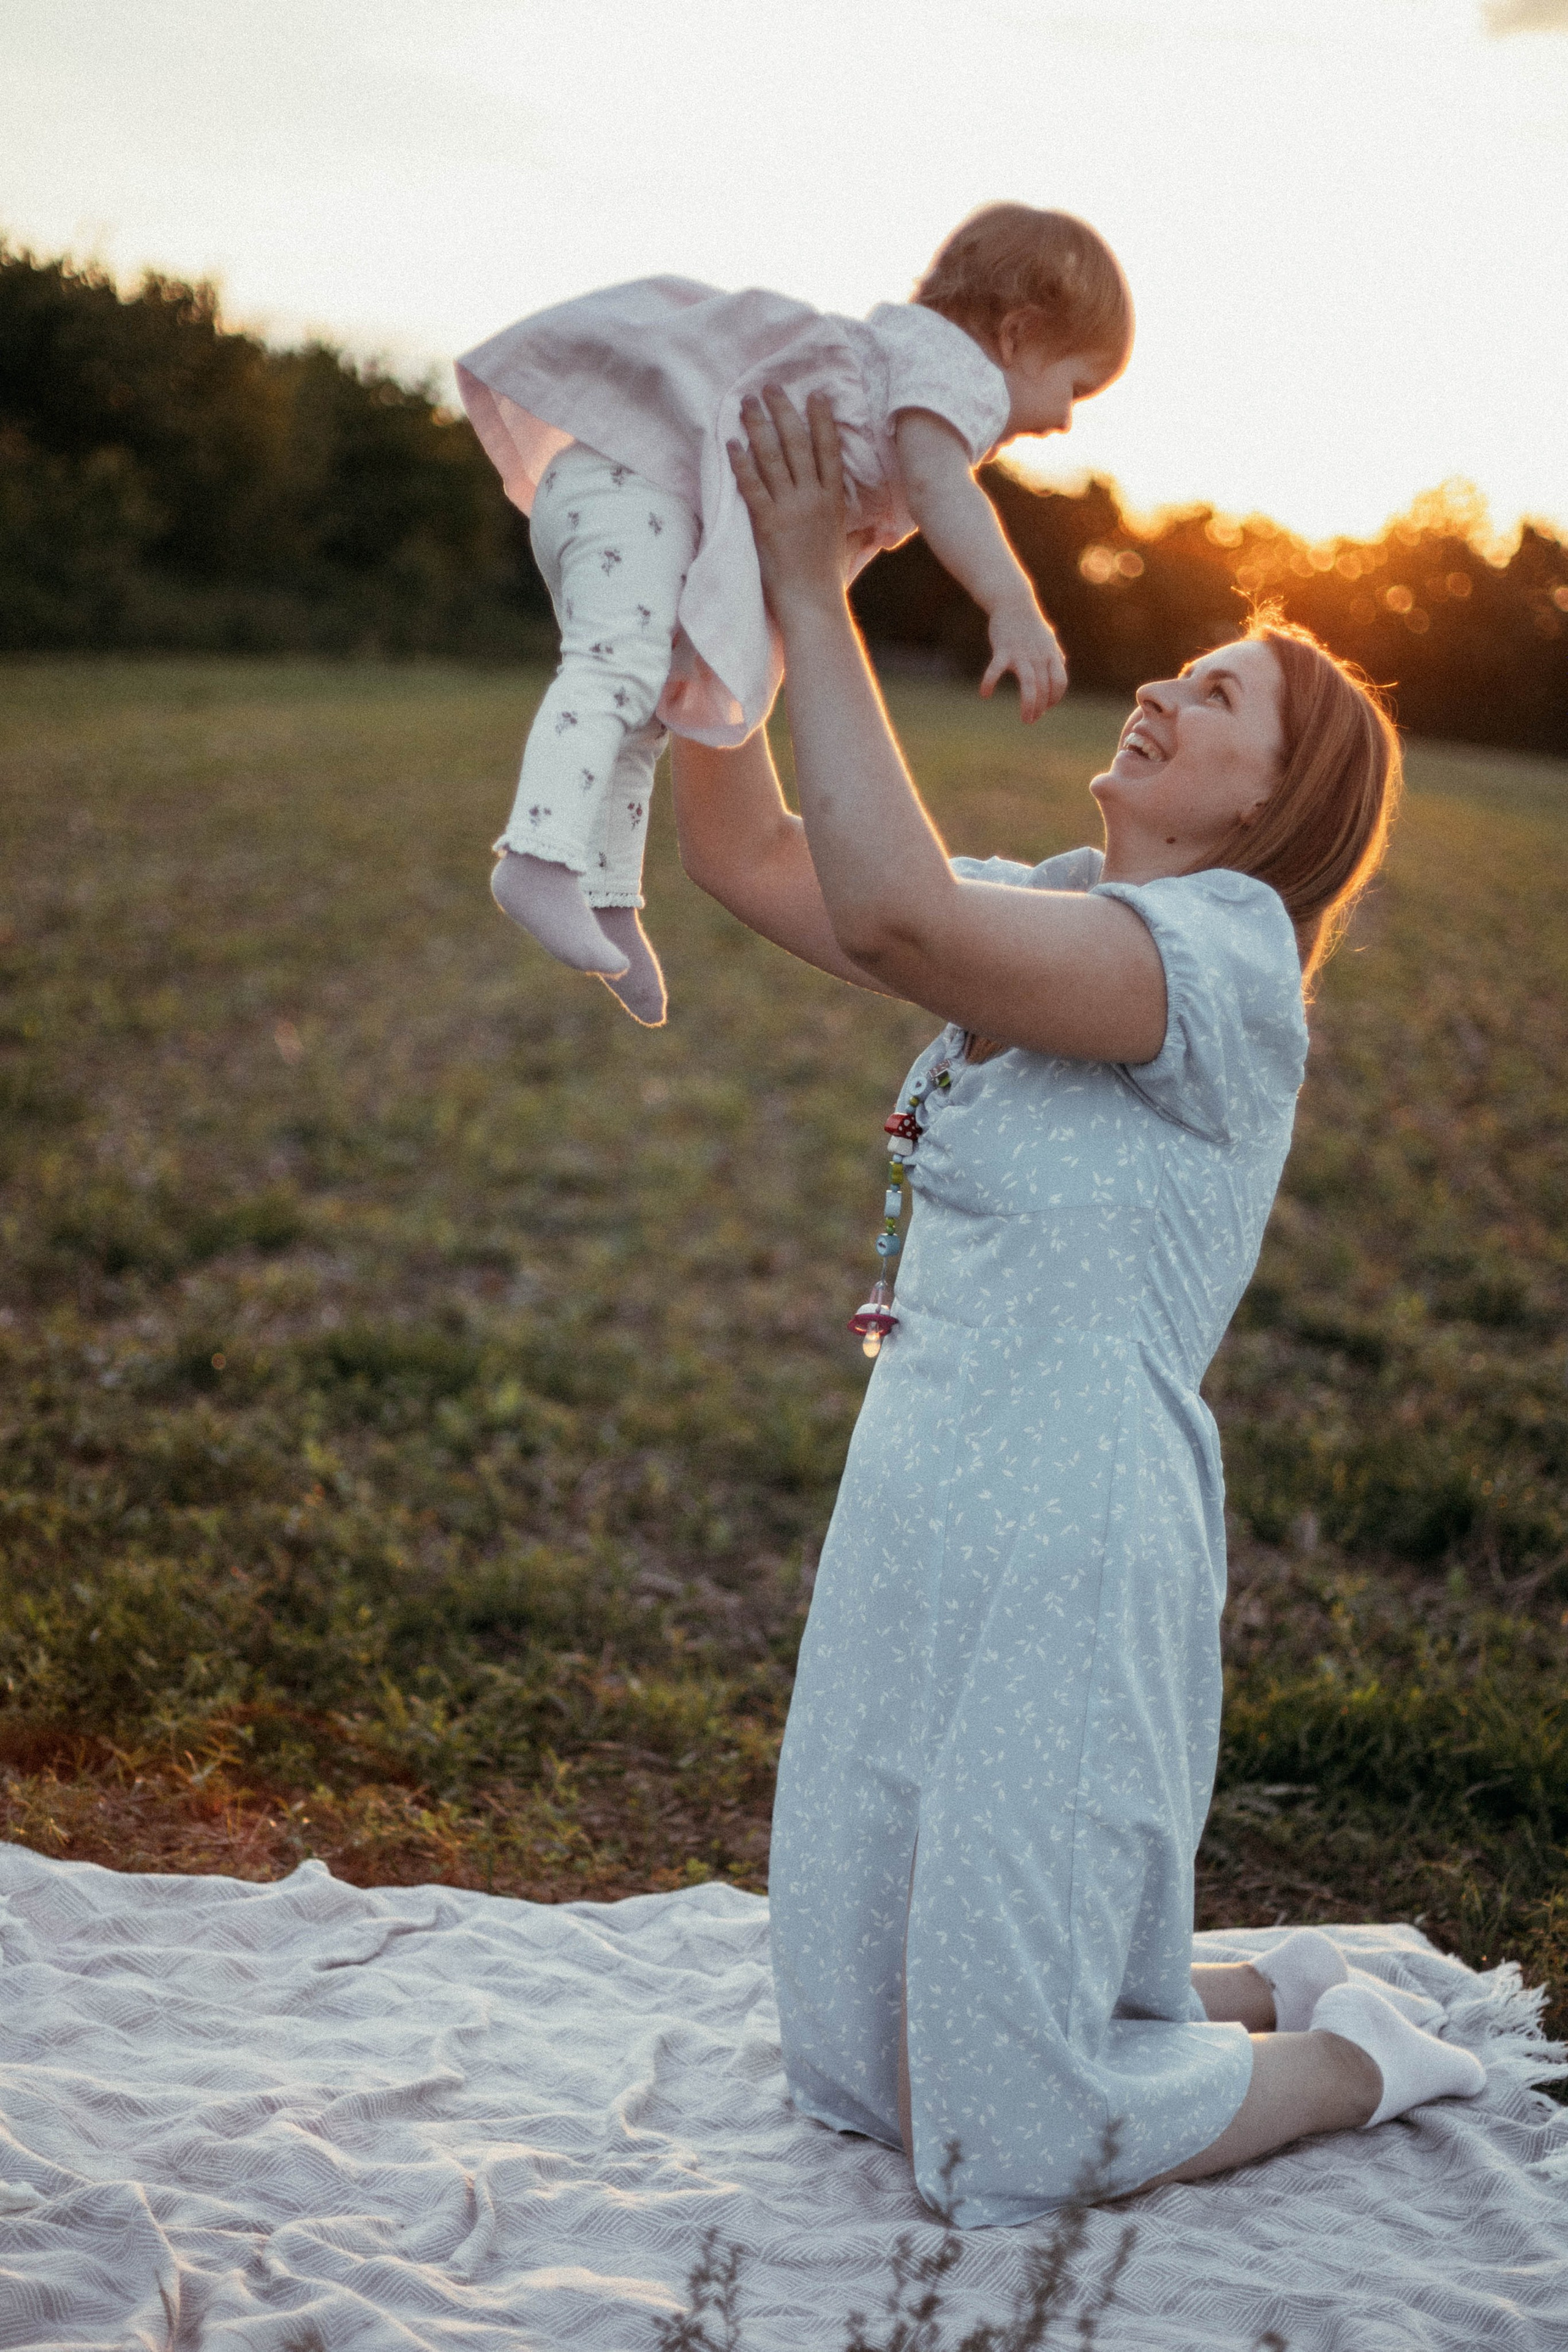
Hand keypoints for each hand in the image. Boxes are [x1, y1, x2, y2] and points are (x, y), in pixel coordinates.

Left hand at [727, 386, 849, 623]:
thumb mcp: (851, 547)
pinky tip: (731, 441)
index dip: (822, 420)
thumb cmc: (829, 579)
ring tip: (747, 402)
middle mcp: (813, 498)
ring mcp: (790, 509)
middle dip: (784, 411)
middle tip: (771, 385)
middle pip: (798, 444)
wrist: (813, 603)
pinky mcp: (768, 524)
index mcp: (834, 500)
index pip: (829, 450)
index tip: (815, 395)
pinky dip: (741, 462)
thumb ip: (862, 532)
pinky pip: (752, 486)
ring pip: (773, 458)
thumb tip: (882, 530)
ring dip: (759, 426)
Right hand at [980, 597, 1067, 721]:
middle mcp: (1039, 656)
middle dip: (1041, 708)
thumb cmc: (1030, 622)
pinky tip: (984, 693)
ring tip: (1026, 720)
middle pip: (1045, 688)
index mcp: (1051, 655)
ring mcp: (1021, 654)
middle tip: (1031, 719)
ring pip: (1030, 684)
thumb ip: (1055, 653)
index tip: (1046, 707)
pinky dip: (989, 682)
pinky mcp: (1003, 650)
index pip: (1060, 682)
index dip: (1055, 698)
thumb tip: (1061, 664)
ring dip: (1029, 705)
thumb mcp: (1048, 637)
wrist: (1013, 602)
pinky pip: (996, 669)